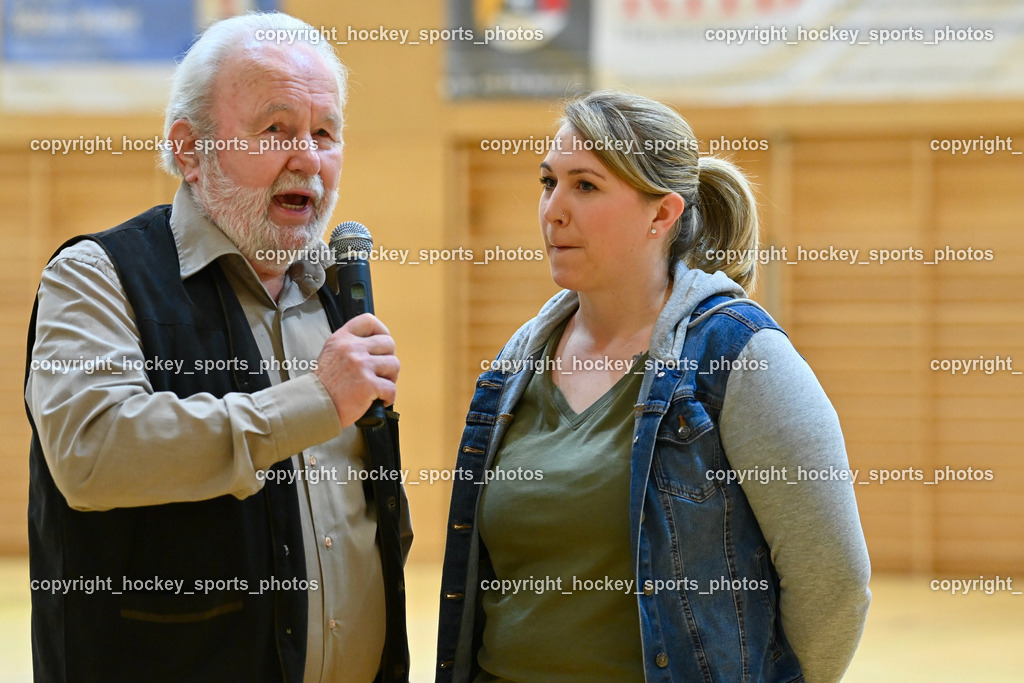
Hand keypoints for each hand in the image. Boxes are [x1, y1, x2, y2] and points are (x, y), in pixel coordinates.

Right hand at [313, 313, 398, 427]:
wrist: (312, 407)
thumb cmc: (324, 386)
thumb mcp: (331, 354)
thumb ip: (351, 346)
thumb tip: (378, 346)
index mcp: (342, 338)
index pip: (369, 321)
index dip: (382, 332)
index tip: (382, 346)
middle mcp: (351, 348)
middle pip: (389, 343)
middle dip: (388, 359)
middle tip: (380, 373)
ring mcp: (361, 365)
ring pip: (394, 365)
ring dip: (390, 378)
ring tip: (378, 387)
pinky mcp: (368, 384)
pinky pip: (391, 388)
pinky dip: (388, 397)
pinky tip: (379, 400)